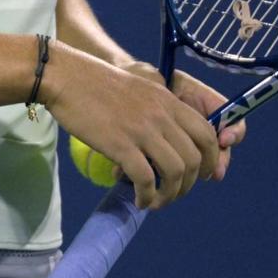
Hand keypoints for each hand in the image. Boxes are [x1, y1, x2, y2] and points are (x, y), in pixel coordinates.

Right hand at [42, 44, 220, 210]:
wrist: (67, 76)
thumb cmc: (97, 83)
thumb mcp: (138, 90)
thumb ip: (156, 111)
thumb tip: (165, 144)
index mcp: (167, 99)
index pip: (206, 133)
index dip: (210, 158)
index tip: (203, 174)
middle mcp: (161, 114)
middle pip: (195, 157)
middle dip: (191, 183)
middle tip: (175, 192)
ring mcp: (142, 129)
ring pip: (176, 172)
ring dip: (170, 195)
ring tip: (156, 201)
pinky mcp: (121, 144)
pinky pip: (146, 179)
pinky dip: (147, 196)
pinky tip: (140, 200)